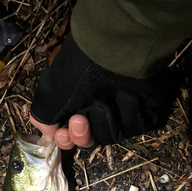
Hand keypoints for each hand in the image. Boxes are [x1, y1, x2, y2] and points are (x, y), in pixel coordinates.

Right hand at [30, 32, 176, 149]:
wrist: (118, 50)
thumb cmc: (82, 70)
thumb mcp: (52, 92)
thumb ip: (43, 116)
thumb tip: (49, 134)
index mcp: (77, 104)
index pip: (71, 135)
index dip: (67, 140)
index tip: (63, 133)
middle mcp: (99, 108)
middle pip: (90, 140)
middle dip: (83, 134)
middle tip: (81, 120)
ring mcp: (124, 111)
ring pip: (113, 135)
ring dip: (106, 118)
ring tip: (106, 98)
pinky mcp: (148, 112)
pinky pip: (137, 127)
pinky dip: (130, 113)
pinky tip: (127, 95)